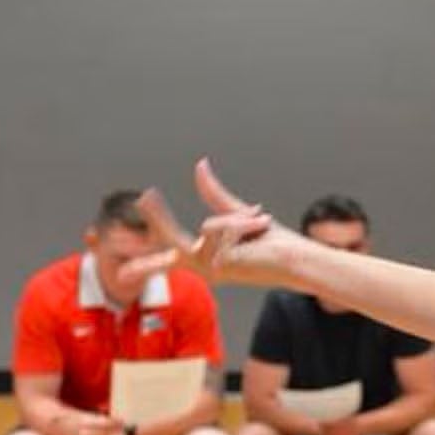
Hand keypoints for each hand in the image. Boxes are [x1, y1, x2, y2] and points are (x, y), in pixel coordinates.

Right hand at [132, 158, 305, 287]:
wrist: (297, 258)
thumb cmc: (273, 242)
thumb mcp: (237, 214)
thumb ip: (214, 194)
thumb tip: (198, 165)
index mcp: (205, 258)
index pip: (169, 243)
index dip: (151, 226)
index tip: (136, 207)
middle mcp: (204, 268)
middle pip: (170, 240)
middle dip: (157, 217)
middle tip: (145, 196)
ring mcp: (212, 270)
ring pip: (208, 228)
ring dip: (238, 219)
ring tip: (262, 221)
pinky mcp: (223, 266)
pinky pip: (224, 228)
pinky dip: (244, 222)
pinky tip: (261, 225)